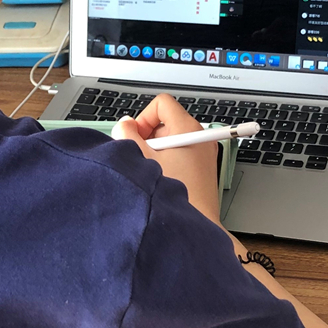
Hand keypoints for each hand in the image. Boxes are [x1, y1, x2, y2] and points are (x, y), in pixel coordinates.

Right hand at [111, 94, 220, 223]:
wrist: (197, 223)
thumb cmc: (176, 193)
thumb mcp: (142, 158)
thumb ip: (127, 134)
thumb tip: (124, 125)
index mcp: (187, 127)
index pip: (162, 103)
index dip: (145, 117)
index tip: (137, 136)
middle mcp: (199, 136)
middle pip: (166, 121)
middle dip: (148, 136)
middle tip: (141, 156)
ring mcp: (203, 152)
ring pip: (171, 139)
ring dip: (156, 151)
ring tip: (152, 171)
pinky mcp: (202, 168)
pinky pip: (180, 153)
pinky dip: (167, 161)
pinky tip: (161, 179)